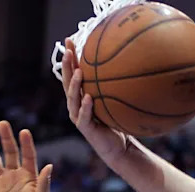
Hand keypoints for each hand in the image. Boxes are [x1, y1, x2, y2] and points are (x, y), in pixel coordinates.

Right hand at [0, 121, 52, 191]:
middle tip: (2, 123)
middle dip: (6, 138)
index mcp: (30, 177)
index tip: (24, 131)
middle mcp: (16, 176)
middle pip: (10, 152)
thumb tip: (50, 165)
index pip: (28, 156)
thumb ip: (44, 183)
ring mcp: (3, 182)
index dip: (26, 144)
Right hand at [61, 38, 128, 165]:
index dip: (69, 58)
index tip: (68, 40)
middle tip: (67, 50)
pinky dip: (86, 107)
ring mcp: (78, 116)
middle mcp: (76, 105)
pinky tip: (88, 97)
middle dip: (67, 66)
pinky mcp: (85, 128)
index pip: (72, 73)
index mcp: (80, 96)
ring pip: (73, 98)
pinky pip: (84, 116)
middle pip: (67, 82)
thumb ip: (114, 87)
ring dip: (75, 85)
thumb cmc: (116, 123)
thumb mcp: (115, 101)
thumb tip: (128, 65)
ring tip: (79, 72)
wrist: (118, 148)